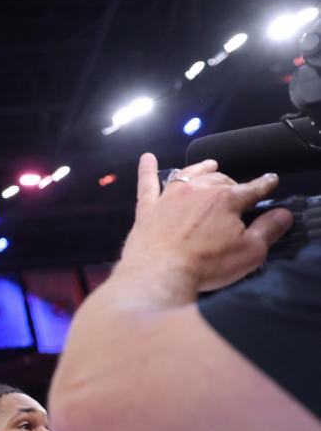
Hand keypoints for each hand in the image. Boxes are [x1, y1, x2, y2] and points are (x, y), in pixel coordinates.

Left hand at [121, 153, 291, 291]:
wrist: (159, 272)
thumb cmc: (207, 264)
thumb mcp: (249, 251)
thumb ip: (268, 229)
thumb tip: (283, 213)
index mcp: (227, 199)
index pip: (252, 188)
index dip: (264, 184)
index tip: (271, 180)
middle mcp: (199, 190)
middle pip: (220, 180)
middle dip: (231, 182)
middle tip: (236, 189)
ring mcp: (170, 197)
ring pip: (189, 174)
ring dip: (201, 169)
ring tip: (209, 165)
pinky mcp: (148, 208)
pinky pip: (147, 183)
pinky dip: (147, 169)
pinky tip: (147, 158)